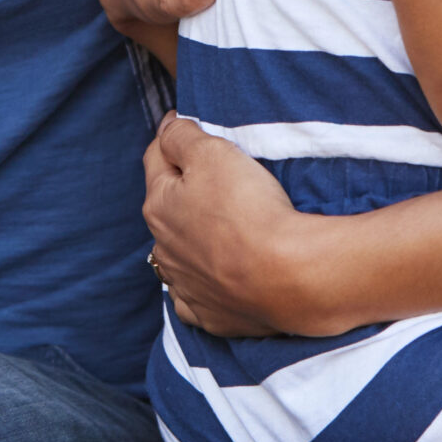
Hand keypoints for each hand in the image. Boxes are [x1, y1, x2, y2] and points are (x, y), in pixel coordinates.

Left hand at [144, 114, 335, 337]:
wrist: (286, 276)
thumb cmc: (248, 209)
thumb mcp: (212, 152)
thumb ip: (181, 136)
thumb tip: (167, 128)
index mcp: (159, 206)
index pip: (155, 159)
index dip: (171, 138)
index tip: (182, 125)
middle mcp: (164, 249)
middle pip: (168, 208)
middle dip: (181, 190)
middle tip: (211, 177)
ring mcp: (186, 287)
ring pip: (179, 255)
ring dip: (191, 239)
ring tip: (219, 228)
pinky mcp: (210, 316)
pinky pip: (196, 298)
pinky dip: (202, 285)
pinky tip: (216, 278)